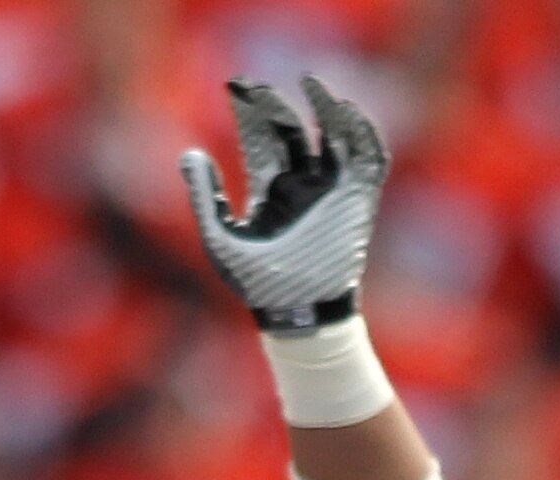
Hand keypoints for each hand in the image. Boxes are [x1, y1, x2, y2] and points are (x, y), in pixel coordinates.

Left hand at [180, 75, 389, 330]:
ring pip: (333, 135)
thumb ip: (205, 197)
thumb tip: (189, 153)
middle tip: (259, 88)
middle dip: (276, 104)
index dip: (249, 108)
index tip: (234, 86)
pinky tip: (348, 112)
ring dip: (326, 107)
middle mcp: (300, 183)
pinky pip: (370, 159)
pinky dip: (365, 132)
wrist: (299, 316)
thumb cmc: (258, 286)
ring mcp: (330, 190)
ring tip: (311, 84)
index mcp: (270, 187)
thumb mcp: (221, 240)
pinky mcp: (357, 201)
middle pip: (292, 129)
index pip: (261, 135)